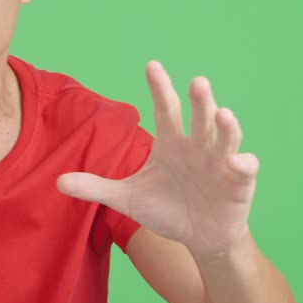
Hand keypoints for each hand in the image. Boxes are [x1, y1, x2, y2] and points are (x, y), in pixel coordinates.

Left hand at [57, 61, 259, 256]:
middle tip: (196, 82)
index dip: (159, 88)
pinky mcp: (239, 182)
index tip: (151, 65)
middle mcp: (197, 146)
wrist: (199, 237)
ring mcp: (220, 162)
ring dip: (226, 126)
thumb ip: (95, 187)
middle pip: (198, 117)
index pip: (165, 109)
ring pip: (225, 137)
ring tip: (222, 114)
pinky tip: (237, 161)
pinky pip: (244, 168)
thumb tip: (58, 181)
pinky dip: (243, 163)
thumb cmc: (166, 209)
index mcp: (171, 142)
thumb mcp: (127, 199)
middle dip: (199, 100)